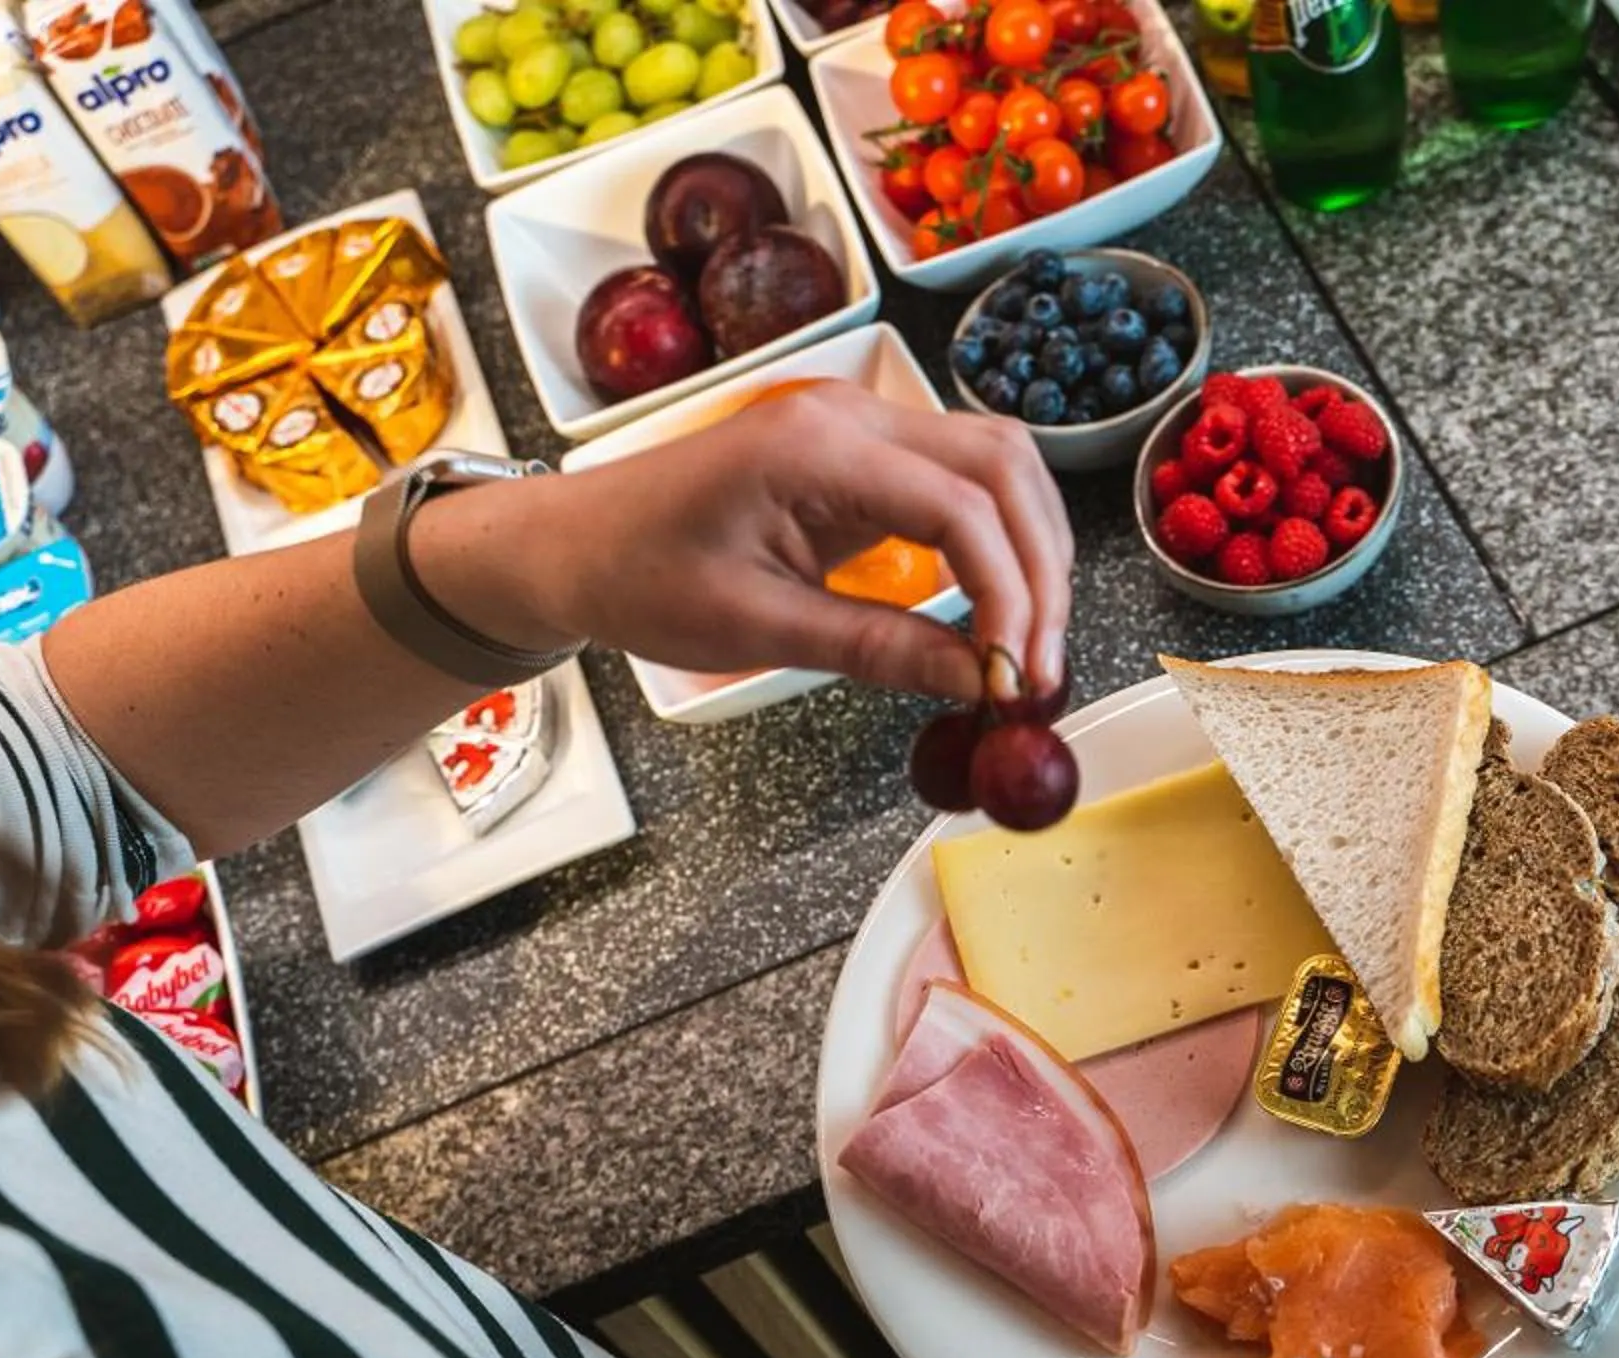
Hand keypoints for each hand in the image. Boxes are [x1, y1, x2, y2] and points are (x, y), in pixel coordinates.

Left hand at [514, 383, 1071, 705]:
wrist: (576, 541)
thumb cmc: (639, 575)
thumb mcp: (757, 628)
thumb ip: (879, 650)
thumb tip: (980, 681)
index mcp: (816, 448)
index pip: (963, 507)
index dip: (1012, 596)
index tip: (1018, 679)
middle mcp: (852, 415)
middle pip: (1004, 467)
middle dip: (1042, 571)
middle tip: (1040, 670)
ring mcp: (861, 424)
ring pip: (998, 464)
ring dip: (1032, 550)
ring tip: (1030, 646)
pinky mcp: (863, 452)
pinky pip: (963, 479)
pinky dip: (998, 539)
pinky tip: (999, 606)